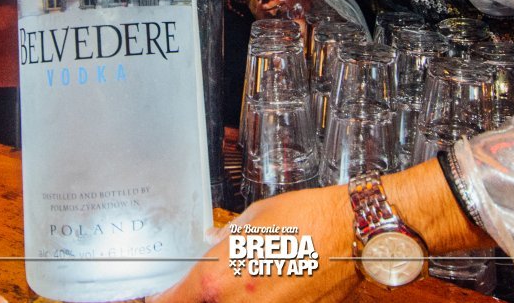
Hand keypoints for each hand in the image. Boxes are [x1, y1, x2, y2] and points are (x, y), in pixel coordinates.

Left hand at [148, 185, 359, 302]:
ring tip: (250, 278)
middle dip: (202, 296)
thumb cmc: (308, 218)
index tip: (161, 293)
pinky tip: (271, 285)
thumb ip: (227, 239)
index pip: (170, 301)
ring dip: (233, 299)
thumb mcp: (255, 218)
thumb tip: (214, 245)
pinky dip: (258, 301)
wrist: (353, 233)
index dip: (161, 297)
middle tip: (211, 283)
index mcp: (217, 279)